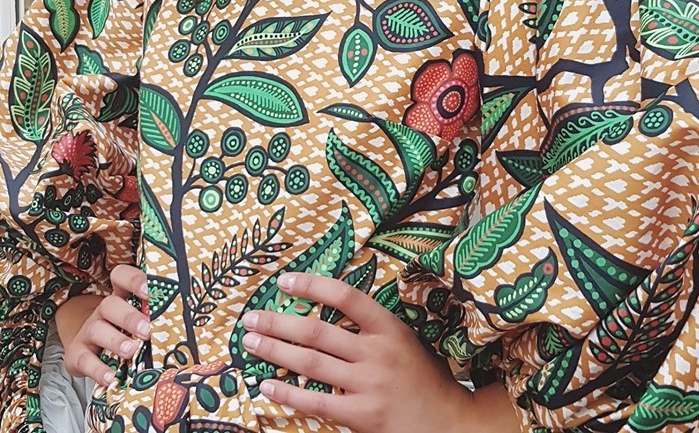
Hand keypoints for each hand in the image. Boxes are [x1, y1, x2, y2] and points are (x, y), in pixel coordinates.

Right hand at [57, 263, 150, 386]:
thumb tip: (191, 321)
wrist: (87, 350)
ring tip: (132, 351)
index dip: (133, 280)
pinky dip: (98, 370)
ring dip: (115, 340)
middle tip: (147, 330)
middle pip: (110, 304)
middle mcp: (103, 311)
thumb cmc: (124, 332)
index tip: (150, 291)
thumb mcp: (138, 320)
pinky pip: (85, 360)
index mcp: (121, 297)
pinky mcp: (77, 355)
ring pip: (96, 329)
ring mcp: (88, 331)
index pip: (121, 276)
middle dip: (129, 317)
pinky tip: (111, 378)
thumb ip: (156, 317)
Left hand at [241, 272, 473, 432]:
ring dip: (275, 351)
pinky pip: (316, 401)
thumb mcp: (404, 340)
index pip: (346, 296)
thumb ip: (372, 327)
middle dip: (278, 322)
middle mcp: (376, 352)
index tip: (284, 280)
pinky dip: (288, 393)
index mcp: (389, 327)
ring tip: (250, 342)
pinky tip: (267, 385)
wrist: (448, 423)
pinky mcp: (361, 415)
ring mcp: (368, 385)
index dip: (313, 285)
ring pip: (310, 363)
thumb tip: (327, 306)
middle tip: (250, 316)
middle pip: (317, 331)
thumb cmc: (424, 377)